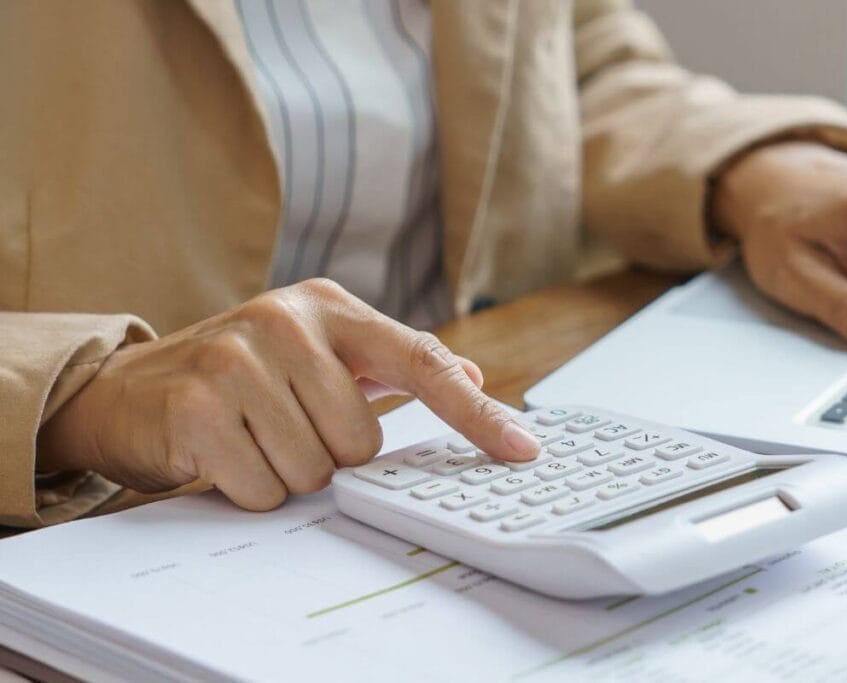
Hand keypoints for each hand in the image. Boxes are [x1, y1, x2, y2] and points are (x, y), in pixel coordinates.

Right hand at [37, 279, 539, 509]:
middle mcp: (285, 322)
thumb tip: (470, 376)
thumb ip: (392, 363)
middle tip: (284, 426)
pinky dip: (248, 487)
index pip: (421, 361)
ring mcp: (238, 360)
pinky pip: (264, 488)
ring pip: (315, 470)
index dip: (476, 413)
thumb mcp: (316, 352)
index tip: (522, 449)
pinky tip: (223, 452)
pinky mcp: (199, 407)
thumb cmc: (238, 374)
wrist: (131, 389)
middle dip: (327, 453)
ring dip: (286, 472)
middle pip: (362, 441)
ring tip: (251, 436)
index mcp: (327, 306)